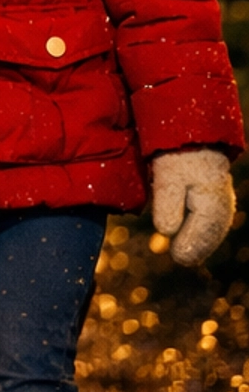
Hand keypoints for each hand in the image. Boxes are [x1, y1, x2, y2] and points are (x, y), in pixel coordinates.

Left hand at [151, 147, 236, 266]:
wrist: (192, 132)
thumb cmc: (176, 154)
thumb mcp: (167, 177)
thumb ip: (167, 205)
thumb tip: (166, 232)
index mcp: (212, 202)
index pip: (203, 235)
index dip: (189, 248)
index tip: (177, 256)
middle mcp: (223, 204)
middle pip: (211, 235)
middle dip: (196, 247)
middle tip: (181, 258)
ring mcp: (224, 201)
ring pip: (214, 230)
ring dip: (199, 240)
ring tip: (186, 254)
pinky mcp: (219, 197)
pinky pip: (214, 222)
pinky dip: (203, 231)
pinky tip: (192, 238)